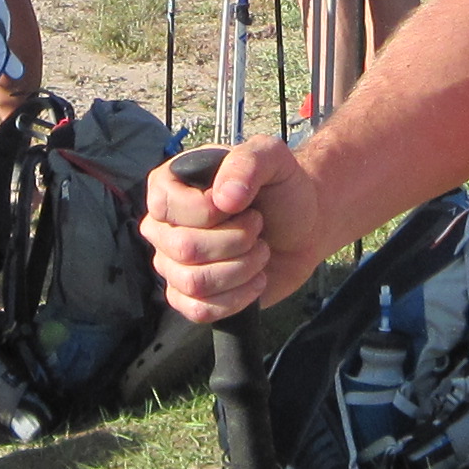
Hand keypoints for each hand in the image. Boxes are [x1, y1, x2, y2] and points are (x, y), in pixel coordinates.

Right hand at [143, 138, 330, 323]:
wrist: (305, 226)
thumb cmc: (282, 189)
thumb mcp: (272, 158)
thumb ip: (248, 162)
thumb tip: (224, 198)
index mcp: (170, 184)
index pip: (167, 207)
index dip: (210, 212)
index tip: (241, 204)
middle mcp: (164, 225)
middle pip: (184, 249)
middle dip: (236, 241)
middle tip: (258, 228)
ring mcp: (174, 263)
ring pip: (193, 283)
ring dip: (241, 269)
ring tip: (260, 251)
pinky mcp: (192, 296)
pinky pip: (198, 310)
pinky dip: (236, 299)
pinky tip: (255, 280)